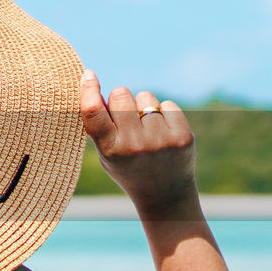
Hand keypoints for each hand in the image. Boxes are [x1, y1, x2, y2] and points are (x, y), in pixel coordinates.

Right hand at [79, 70, 196, 217]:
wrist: (165, 196)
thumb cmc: (129, 168)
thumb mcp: (107, 154)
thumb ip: (100, 125)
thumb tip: (93, 84)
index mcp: (111, 151)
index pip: (94, 112)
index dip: (89, 90)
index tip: (89, 75)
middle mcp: (134, 146)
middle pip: (120, 95)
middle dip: (120, 100)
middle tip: (125, 118)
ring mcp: (160, 141)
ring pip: (145, 97)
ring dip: (143, 107)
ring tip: (147, 130)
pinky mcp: (182, 137)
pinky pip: (168, 105)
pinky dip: (164, 114)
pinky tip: (163, 133)